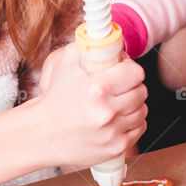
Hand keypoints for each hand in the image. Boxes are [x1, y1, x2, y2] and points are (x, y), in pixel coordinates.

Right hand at [35, 42, 146, 168]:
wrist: (43, 134)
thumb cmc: (56, 98)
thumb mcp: (66, 63)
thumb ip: (88, 45)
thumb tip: (107, 36)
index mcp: (97, 89)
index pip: (136, 73)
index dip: (129, 69)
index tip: (121, 70)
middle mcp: (106, 112)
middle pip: (141, 92)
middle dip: (131, 86)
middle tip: (118, 86)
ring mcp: (112, 133)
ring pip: (142, 111)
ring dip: (133, 105)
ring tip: (116, 103)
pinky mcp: (116, 148)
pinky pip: (139, 129)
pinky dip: (132, 122)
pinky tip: (117, 118)